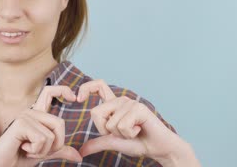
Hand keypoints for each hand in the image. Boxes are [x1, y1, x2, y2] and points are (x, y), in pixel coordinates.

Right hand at [0, 85, 81, 166]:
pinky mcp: (21, 123)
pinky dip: (36, 151)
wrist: (1, 166)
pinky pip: (42, 139)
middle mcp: (30, 112)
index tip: (74, 97)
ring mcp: (25, 116)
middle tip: (38, 151)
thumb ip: (59, 150)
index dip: (63, 90)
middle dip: (55, 145)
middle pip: (59, 123)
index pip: (49, 92)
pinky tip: (22, 148)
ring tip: (28, 150)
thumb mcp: (44, 153)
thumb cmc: (19, 158)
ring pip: (52, 135)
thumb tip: (79, 156)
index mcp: (36, 115)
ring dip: (43, 151)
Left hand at [76, 79, 199, 165]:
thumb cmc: (137, 142)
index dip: (86, 88)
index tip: (78, 99)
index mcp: (113, 104)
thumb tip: (81, 151)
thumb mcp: (113, 142)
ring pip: (110, 123)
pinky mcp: (139, 108)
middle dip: (105, 130)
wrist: (158, 148)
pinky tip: (140, 130)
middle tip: (122, 132)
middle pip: (96, 113)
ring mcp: (130, 103)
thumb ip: (97, 143)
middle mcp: (121, 100)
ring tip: (134, 131)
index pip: (98, 86)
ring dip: (121, 134)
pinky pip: (122, 125)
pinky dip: (129, 134)